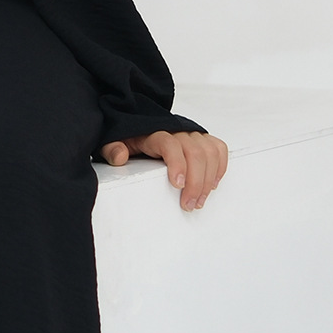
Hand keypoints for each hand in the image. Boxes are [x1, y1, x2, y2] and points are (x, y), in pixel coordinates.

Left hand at [100, 130, 227, 210]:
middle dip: (196, 182)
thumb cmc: (130, 139)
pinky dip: (219, 167)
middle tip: (189, 204)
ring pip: (209, 152)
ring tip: (199, 200)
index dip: (177, 164)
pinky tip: (211, 184)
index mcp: (154, 133)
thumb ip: (113, 149)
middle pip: (195, 152)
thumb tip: (120, 156)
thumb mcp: (114, 143)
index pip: (170, 144)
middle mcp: (176, 131)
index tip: (178, 185)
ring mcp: (191, 135)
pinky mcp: (202, 139)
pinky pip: (218, 148)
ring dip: (208, 179)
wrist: (139, 129)